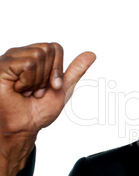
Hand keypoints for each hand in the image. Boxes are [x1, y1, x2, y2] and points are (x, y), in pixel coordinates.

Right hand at [0, 43, 95, 175]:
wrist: (25, 127)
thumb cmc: (39, 110)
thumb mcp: (63, 88)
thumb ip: (76, 70)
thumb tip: (91, 54)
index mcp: (33, 57)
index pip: (55, 48)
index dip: (58, 69)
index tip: (52, 86)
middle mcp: (19, 55)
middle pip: (47, 50)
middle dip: (47, 75)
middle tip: (36, 90)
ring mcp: (9, 59)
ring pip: (37, 55)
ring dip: (37, 81)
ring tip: (27, 91)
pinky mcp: (1, 67)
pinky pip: (27, 64)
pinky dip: (28, 81)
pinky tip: (18, 90)